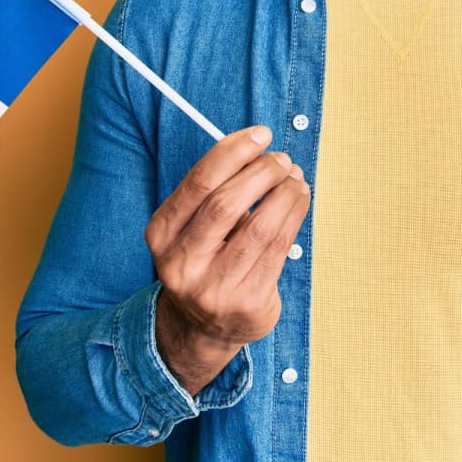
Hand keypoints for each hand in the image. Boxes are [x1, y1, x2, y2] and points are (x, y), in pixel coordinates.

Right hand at [145, 125, 310, 392]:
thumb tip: (260, 148)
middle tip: (282, 159)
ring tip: (296, 177)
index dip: (234, 152)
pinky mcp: (247, 302)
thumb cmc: (206, 258)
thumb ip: (216, 190)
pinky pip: (278, 248)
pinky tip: (300, 199)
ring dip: (285, 193)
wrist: (203, 327)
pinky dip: (294, 215)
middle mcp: (181, 263)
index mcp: (161, 234)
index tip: (261, 134)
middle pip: (226, 203)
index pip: (199, 182)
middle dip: (262, 172)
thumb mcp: (193, 226)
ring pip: (259, 227)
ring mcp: (214, 288)